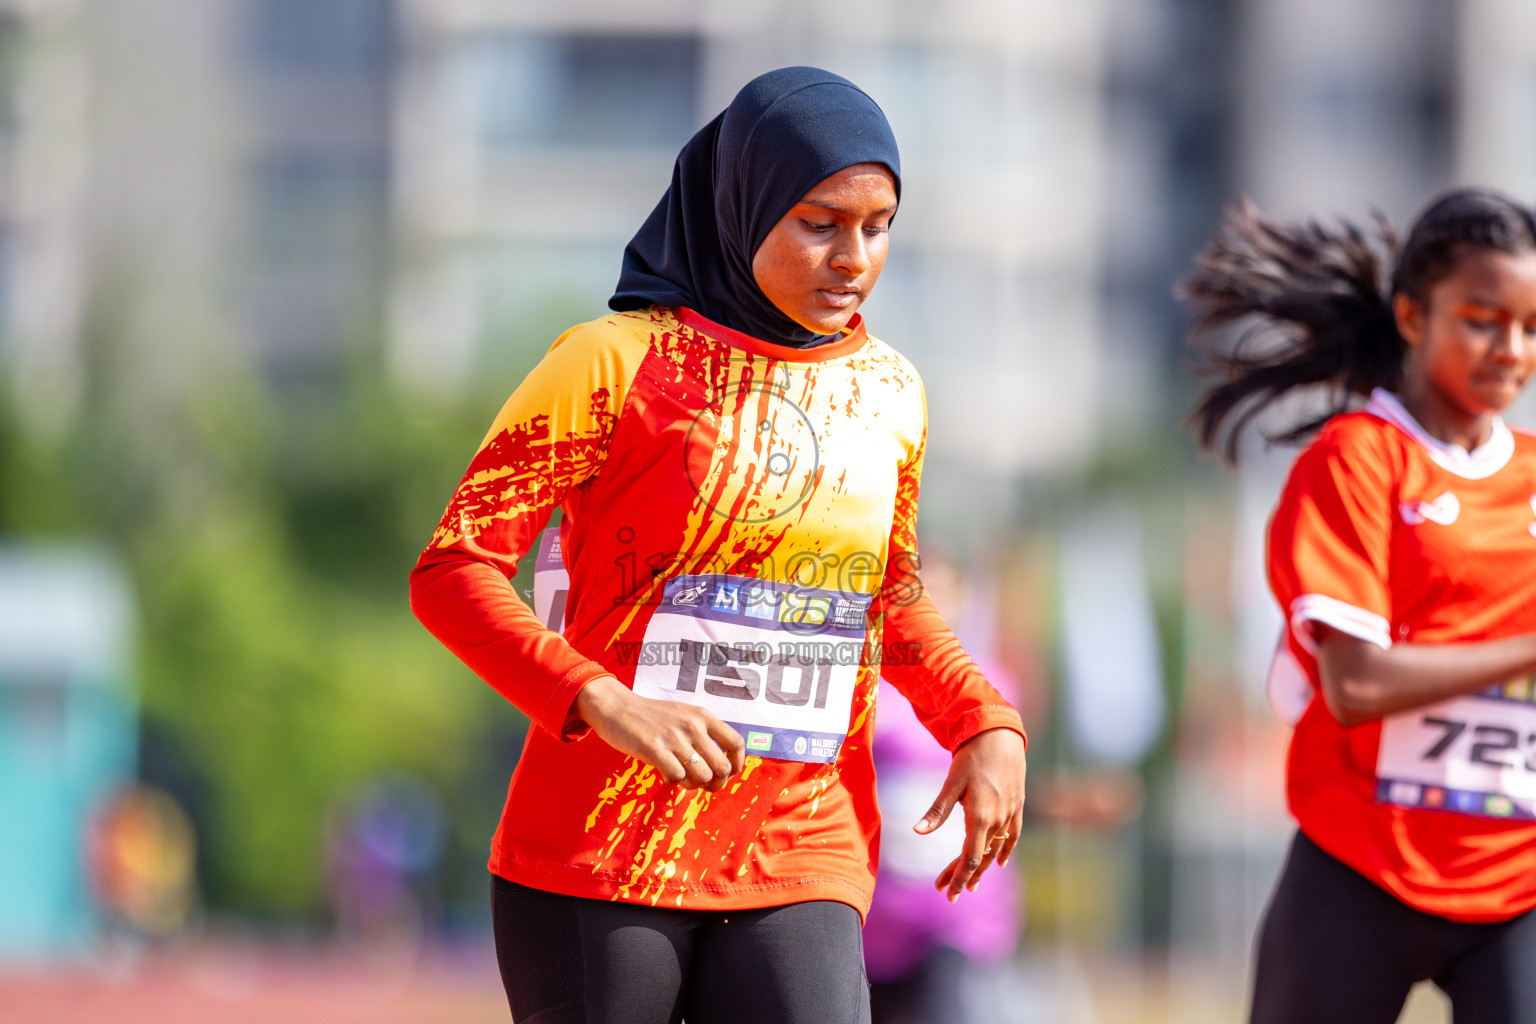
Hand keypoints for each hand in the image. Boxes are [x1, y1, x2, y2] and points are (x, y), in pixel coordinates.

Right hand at [573, 676, 745, 790]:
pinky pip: (676, 777)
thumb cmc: (651, 717)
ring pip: (701, 776)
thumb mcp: (684, 716)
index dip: (737, 764)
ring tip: (681, 778)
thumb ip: (703, 734)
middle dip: (715, 783)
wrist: (617, 707)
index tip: (728, 774)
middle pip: (722, 767)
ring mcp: (674, 737)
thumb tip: (721, 768)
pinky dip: (672, 782)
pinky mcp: (654, 749)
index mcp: (703, 716)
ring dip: (693, 785)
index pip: (736, 743)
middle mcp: (693, 726)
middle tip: (703, 785)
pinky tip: (664, 773)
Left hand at [914, 727, 1026, 901]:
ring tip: (969, 882)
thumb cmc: (972, 757)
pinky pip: (1013, 836)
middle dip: (963, 876)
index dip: (958, 878)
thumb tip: (918, 832)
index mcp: (981, 817)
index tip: (948, 894)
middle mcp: (998, 820)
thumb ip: (937, 810)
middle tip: (947, 891)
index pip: (970, 859)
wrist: (1000, 735)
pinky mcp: (1017, 806)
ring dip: (981, 867)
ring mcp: (1010, 814)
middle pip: (981, 858)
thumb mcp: (951, 783)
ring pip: (996, 850)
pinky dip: (1005, 850)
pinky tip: (999, 861)